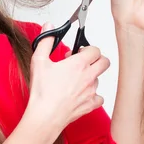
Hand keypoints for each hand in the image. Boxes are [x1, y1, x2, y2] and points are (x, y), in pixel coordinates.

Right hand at [27, 22, 110, 136]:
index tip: (77, 53)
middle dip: (96, 60)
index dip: (87, 49)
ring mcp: (91, 91)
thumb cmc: (42, 92)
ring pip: (99, 79)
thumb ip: (45, 41)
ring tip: (75, 81)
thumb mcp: (39, 61)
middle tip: (82, 63)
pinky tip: (81, 95)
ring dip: (91, 77)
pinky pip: (98, 98)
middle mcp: (89, 77)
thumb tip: (49, 27)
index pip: (95, 50)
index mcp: (79, 64)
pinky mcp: (91, 105)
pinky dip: (92, 95)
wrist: (45, 116)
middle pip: (105, 62)